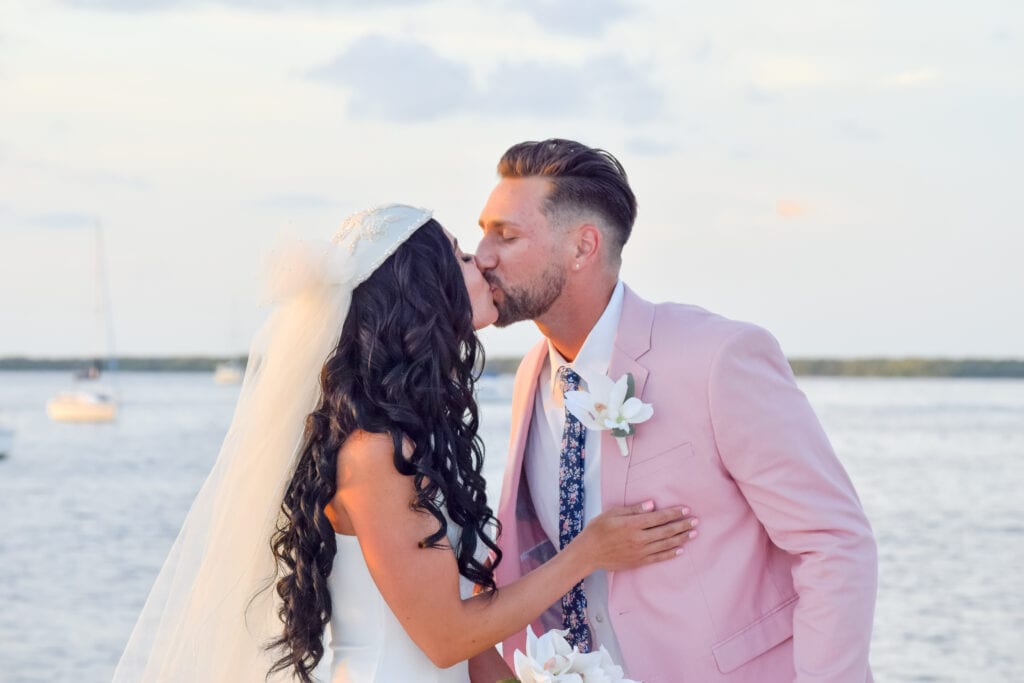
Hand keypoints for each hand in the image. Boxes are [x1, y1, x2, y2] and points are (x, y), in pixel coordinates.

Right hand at [571, 501, 697, 573]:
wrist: (589, 553)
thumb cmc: (598, 529)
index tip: (686, 509)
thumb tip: (652, 504)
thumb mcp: (612, 513)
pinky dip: (671, 553)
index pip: (658, 517)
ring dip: (681, 538)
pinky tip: (680, 550)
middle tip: (696, 521)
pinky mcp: (639, 561)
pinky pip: (659, 558)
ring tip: (693, 533)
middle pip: (666, 531)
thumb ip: (633, 510)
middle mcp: (639, 538)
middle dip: (682, 525)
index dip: (674, 513)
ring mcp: (640, 551)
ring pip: (666, 544)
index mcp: (632, 524)